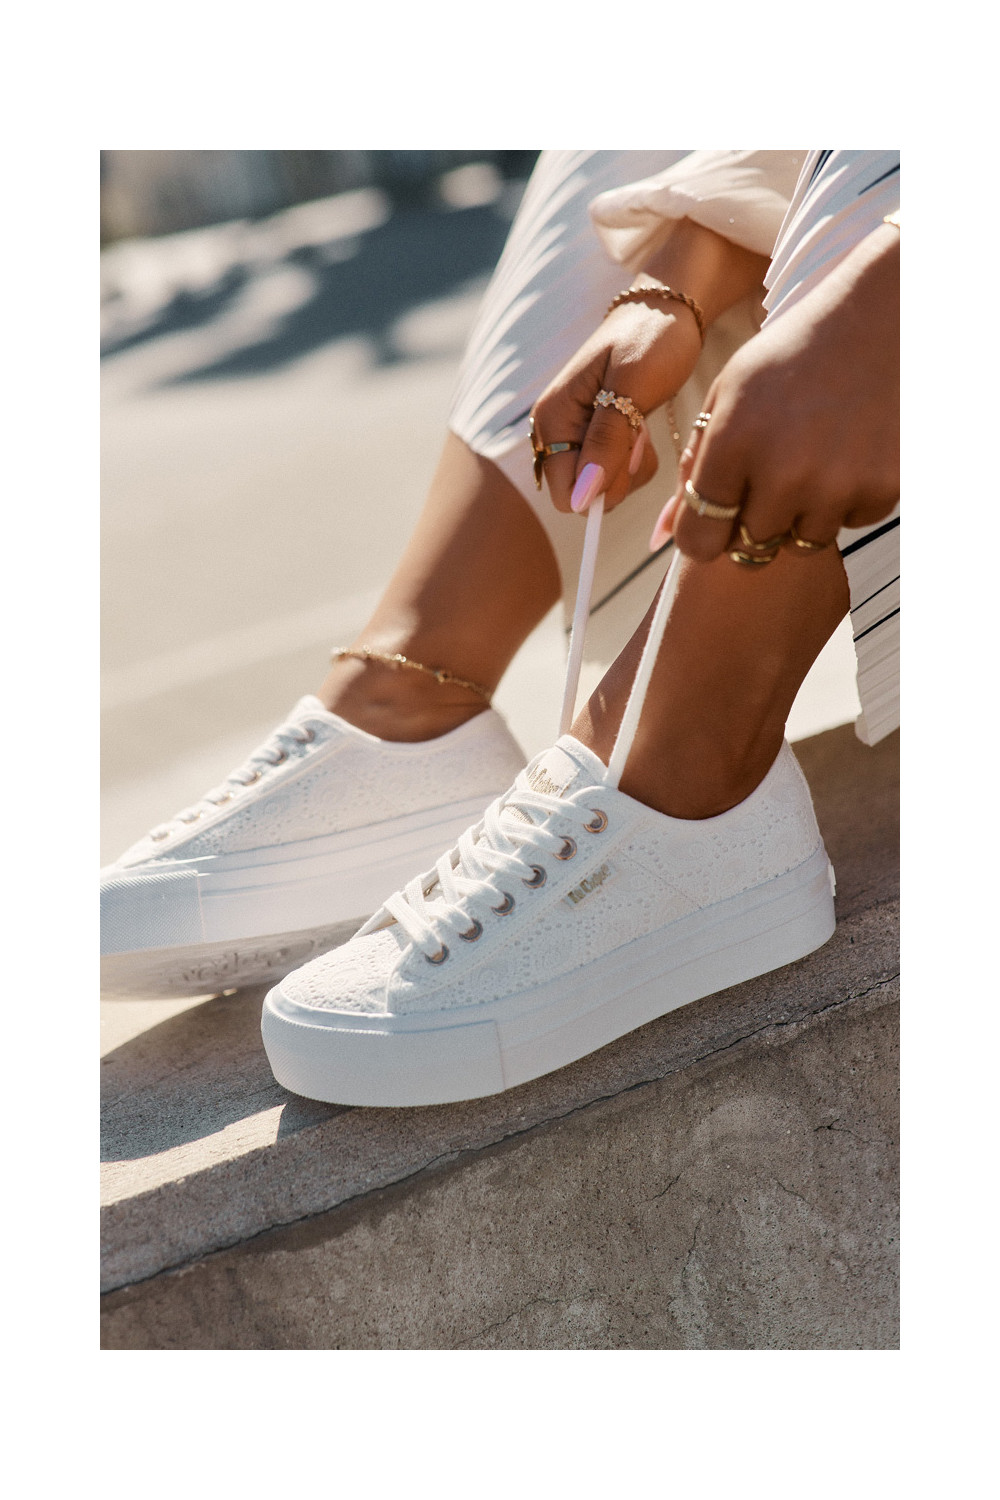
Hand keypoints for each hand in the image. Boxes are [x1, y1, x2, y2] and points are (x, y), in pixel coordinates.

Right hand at [530, 218, 770, 516]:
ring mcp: (572, 437)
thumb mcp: (634, 387)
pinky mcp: (591, 438)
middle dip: (619, 475)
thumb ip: (606, 443)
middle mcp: (553, 433)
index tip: (632, 446)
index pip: (566, 494)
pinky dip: (634, 460)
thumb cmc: (652, 338)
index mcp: (552, 420)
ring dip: (631, 466)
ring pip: (601, 488)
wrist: (668, 311)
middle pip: (584, 495)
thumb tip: (581, 498)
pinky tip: (640, 427)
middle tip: (640, 432)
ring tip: (642, 424)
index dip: (603, 485)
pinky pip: (612, 474)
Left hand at [652, 224, 899, 559]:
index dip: (703, 534)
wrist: (886, 315)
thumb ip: (696, 464)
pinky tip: (854, 447)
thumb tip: (663, 535)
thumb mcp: (731, 392)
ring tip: (817, 454)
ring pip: (803, 539)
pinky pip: (852, 521)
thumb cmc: (795, 355)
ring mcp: (839, 483)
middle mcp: (784, 471)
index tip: (716, 518)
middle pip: (752, 548)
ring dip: (805, 511)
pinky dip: (851, 497)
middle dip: (755, 521)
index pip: (698, 540)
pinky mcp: (885, 486)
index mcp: (733, 441)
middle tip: (774, 473)